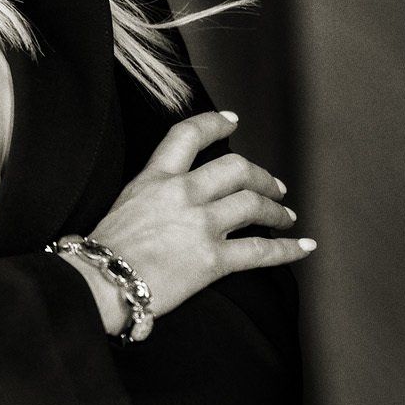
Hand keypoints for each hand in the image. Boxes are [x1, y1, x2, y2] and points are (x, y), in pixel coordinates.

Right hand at [87, 110, 315, 322]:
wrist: (100, 283)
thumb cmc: (103, 251)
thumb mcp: (124, 203)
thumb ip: (153, 193)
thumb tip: (171, 197)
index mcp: (156, 178)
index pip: (189, 136)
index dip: (215, 124)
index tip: (233, 121)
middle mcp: (182, 194)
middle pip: (237, 169)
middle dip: (262, 177)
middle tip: (274, 187)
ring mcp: (200, 225)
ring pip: (254, 205)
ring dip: (277, 211)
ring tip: (286, 217)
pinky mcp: (214, 259)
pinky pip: (261, 251)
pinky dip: (288, 249)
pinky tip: (304, 246)